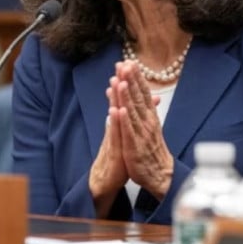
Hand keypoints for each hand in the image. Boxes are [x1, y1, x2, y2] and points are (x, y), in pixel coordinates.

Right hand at [88, 75, 129, 217]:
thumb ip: (129, 118)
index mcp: (119, 122)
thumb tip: (137, 101)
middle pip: (117, 101)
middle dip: (119, 83)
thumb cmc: (117, 157)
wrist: (105, 179)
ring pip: (113, 115)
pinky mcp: (112, 150)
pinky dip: (114, 123)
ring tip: (115, 82)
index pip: (123, 98)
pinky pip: (113, 134)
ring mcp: (112, 137)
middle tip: (121, 65)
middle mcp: (114, 126)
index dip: (125, 81)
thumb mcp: (126, 135)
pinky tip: (115, 112)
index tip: (129, 64)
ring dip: (114, 98)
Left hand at [113, 61, 173, 199]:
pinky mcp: (134, 147)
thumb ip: (143, 108)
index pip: (143, 93)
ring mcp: (141, 134)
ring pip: (133, 112)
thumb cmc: (151, 148)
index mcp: (150, 116)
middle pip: (138, 98)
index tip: (130, 62)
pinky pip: (129, 132)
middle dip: (131, 81)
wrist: (159, 174)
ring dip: (127, 96)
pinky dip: (124, 121)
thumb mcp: (149, 125)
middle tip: (125, 64)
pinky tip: (119, 110)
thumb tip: (139, 93)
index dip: (137, 78)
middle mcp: (147, 122)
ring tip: (121, 81)